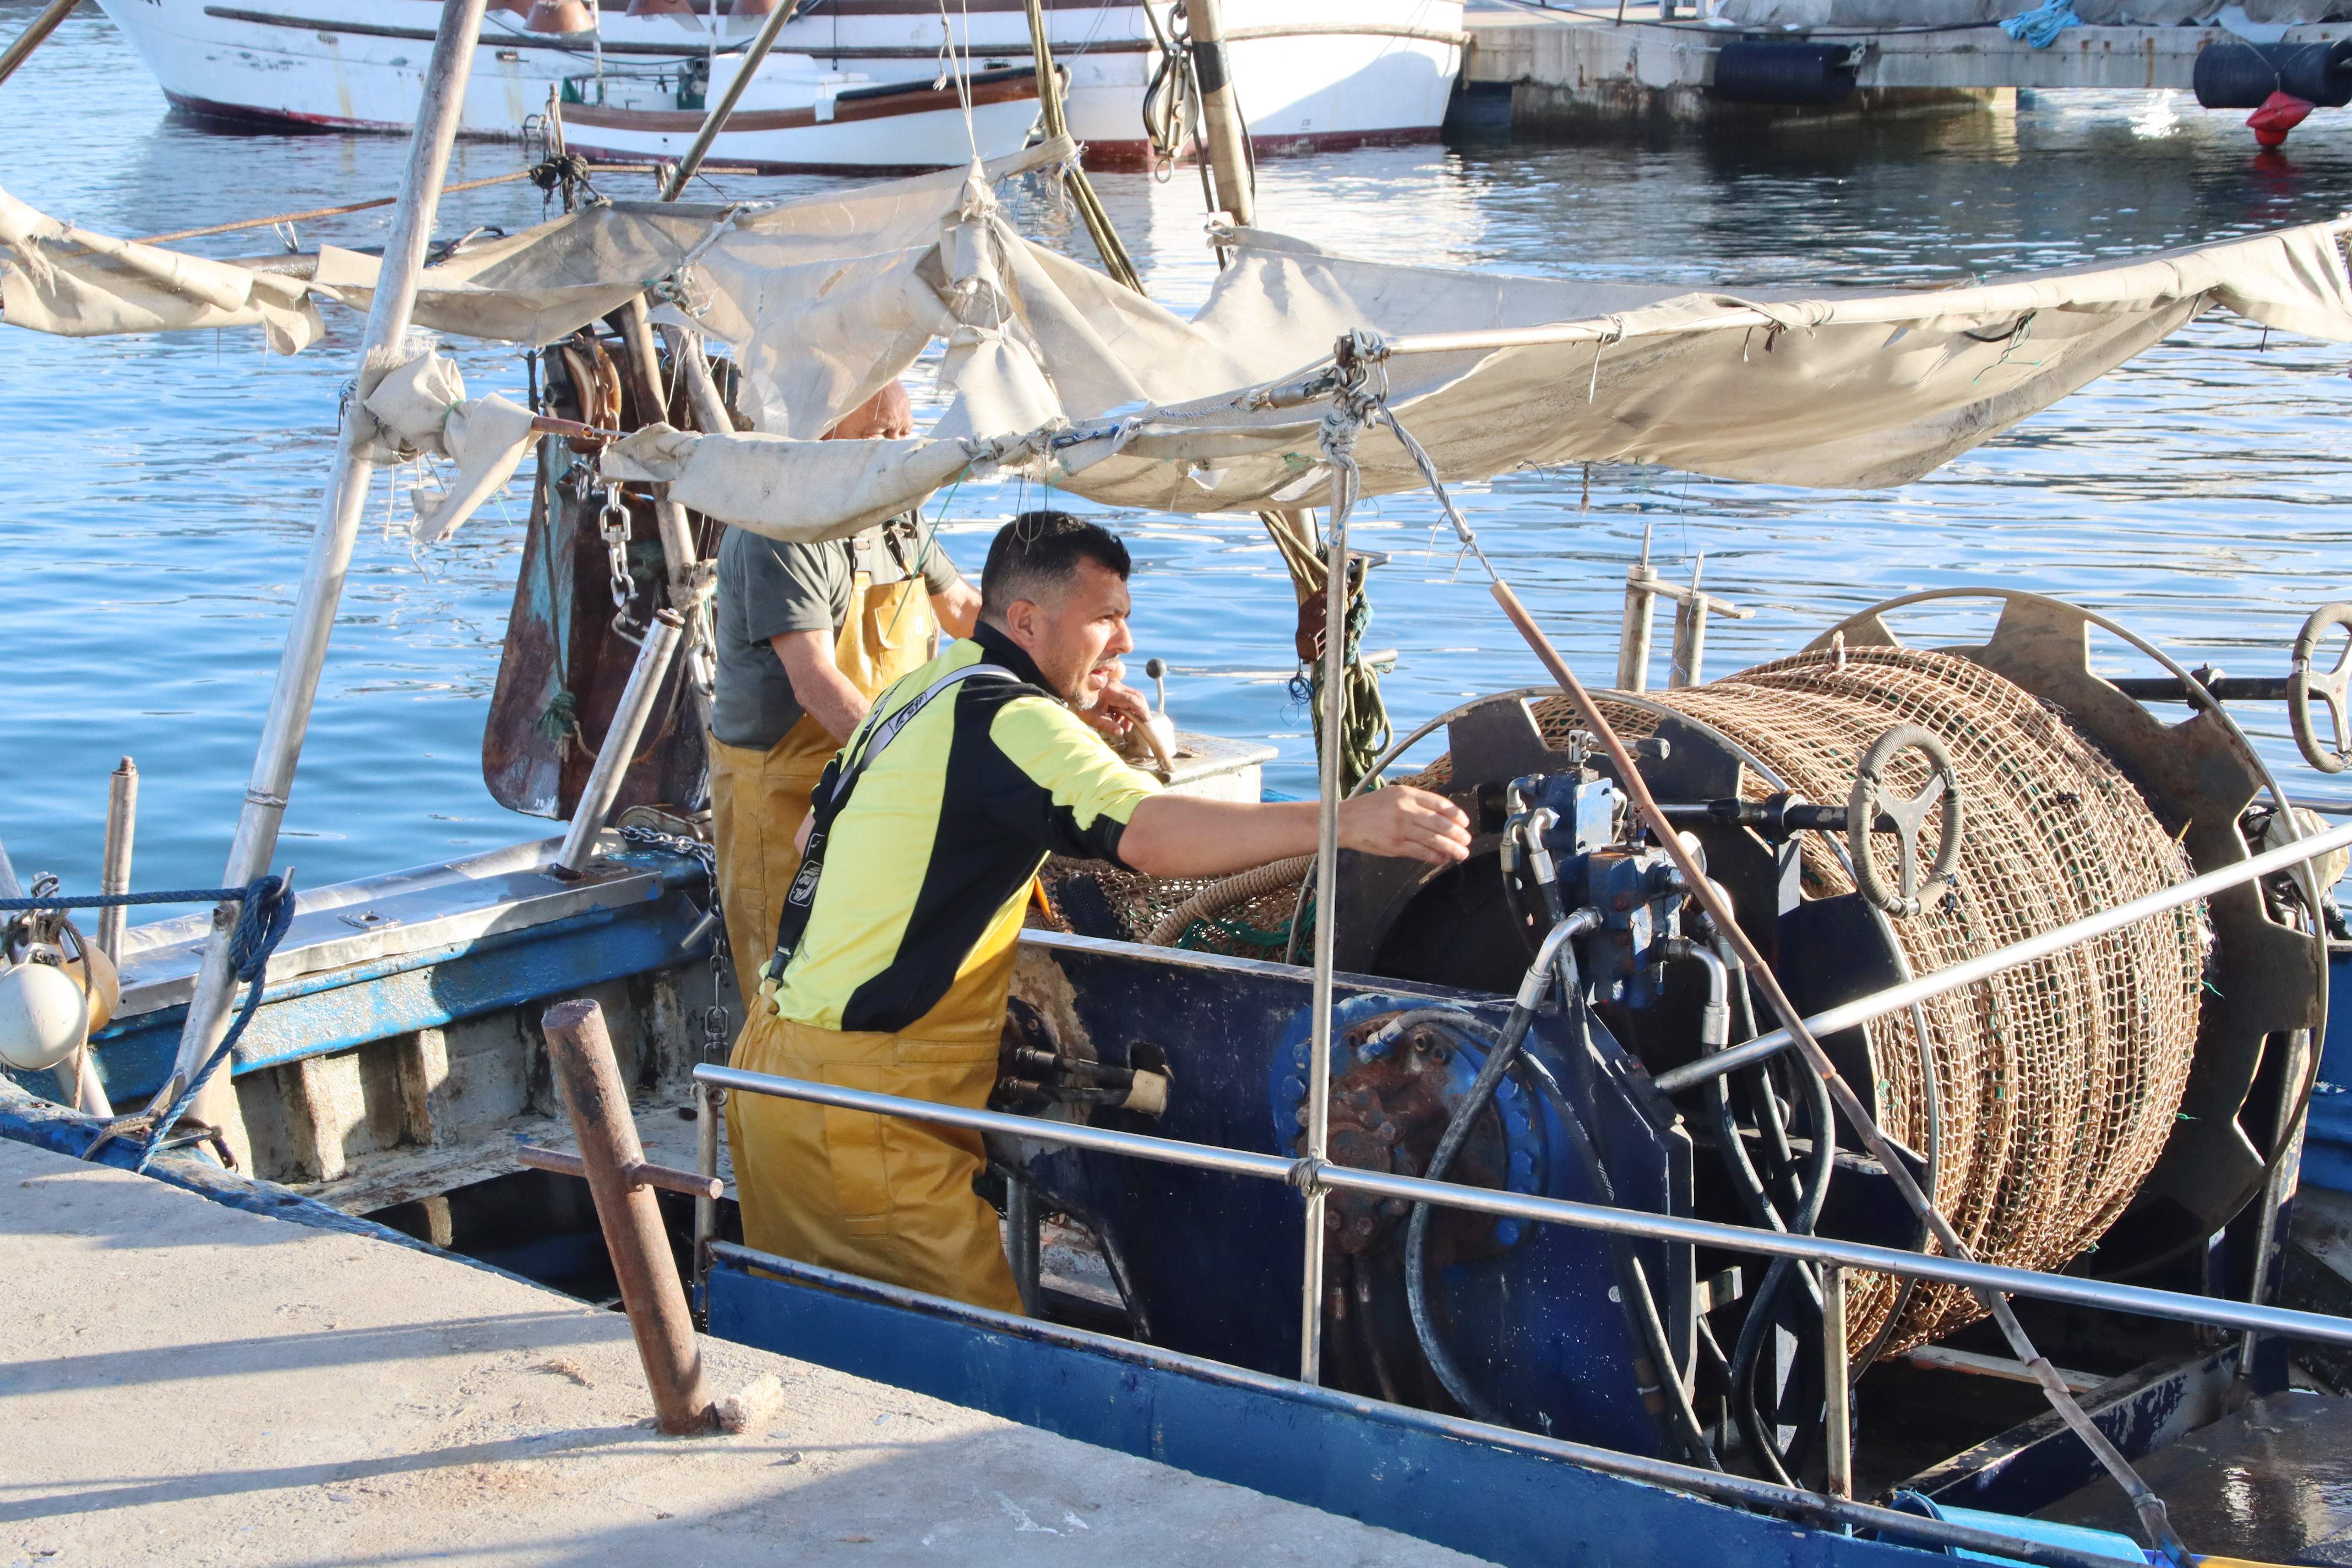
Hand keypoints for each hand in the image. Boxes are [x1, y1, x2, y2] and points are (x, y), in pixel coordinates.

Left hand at [1082, 679, 1150, 738]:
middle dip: (1140, 711)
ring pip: (1132, 696)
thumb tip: (1121, 732)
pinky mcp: (1113, 685)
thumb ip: (1108, 726)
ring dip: (1133, 710)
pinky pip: (1126, 695)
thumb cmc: (1080, 707)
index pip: (1133, 701)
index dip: (1142, 711)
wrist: (1071, 695)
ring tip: (1126, 726)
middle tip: (1140, 723)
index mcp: (1110, 692)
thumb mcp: (1093, 719)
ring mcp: (1114, 683)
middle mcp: (1114, 685)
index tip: (1147, 720)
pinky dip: (1127, 707)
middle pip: (1137, 696)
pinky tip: (1119, 719)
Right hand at [1335, 786, 1471, 866]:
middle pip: (1439, 822)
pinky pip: (1421, 852)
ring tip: (1462, 853)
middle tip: (1467, 840)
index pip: (1438, 802)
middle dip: (1457, 833)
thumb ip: (1413, 803)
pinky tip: (1442, 860)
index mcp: (1406, 793)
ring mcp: (1400, 827)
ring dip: (1451, 848)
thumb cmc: (1368, 809)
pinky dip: (1434, 857)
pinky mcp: (1394, 845)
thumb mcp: (1391, 796)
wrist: (1344, 821)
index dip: (1455, 814)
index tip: (1465, 822)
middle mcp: (1405, 809)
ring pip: (1433, 839)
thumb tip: (1439, 818)